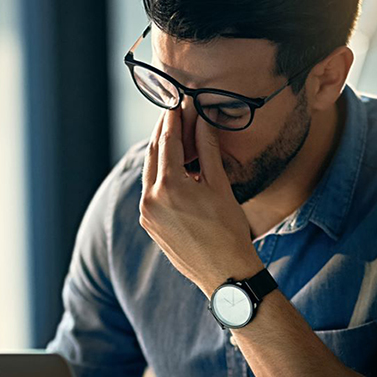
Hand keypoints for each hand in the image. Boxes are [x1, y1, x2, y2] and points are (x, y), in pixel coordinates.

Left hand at [139, 107, 262, 296]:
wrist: (225, 274)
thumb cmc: (229, 231)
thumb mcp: (220, 186)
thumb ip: (207, 149)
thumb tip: (202, 119)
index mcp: (169, 186)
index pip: (168, 141)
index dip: (174, 118)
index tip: (178, 102)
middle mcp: (150, 199)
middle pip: (153, 154)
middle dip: (163, 132)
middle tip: (174, 113)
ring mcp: (147, 214)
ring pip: (150, 173)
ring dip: (161, 153)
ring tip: (175, 137)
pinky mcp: (150, 225)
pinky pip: (151, 192)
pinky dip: (160, 175)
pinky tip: (174, 168)